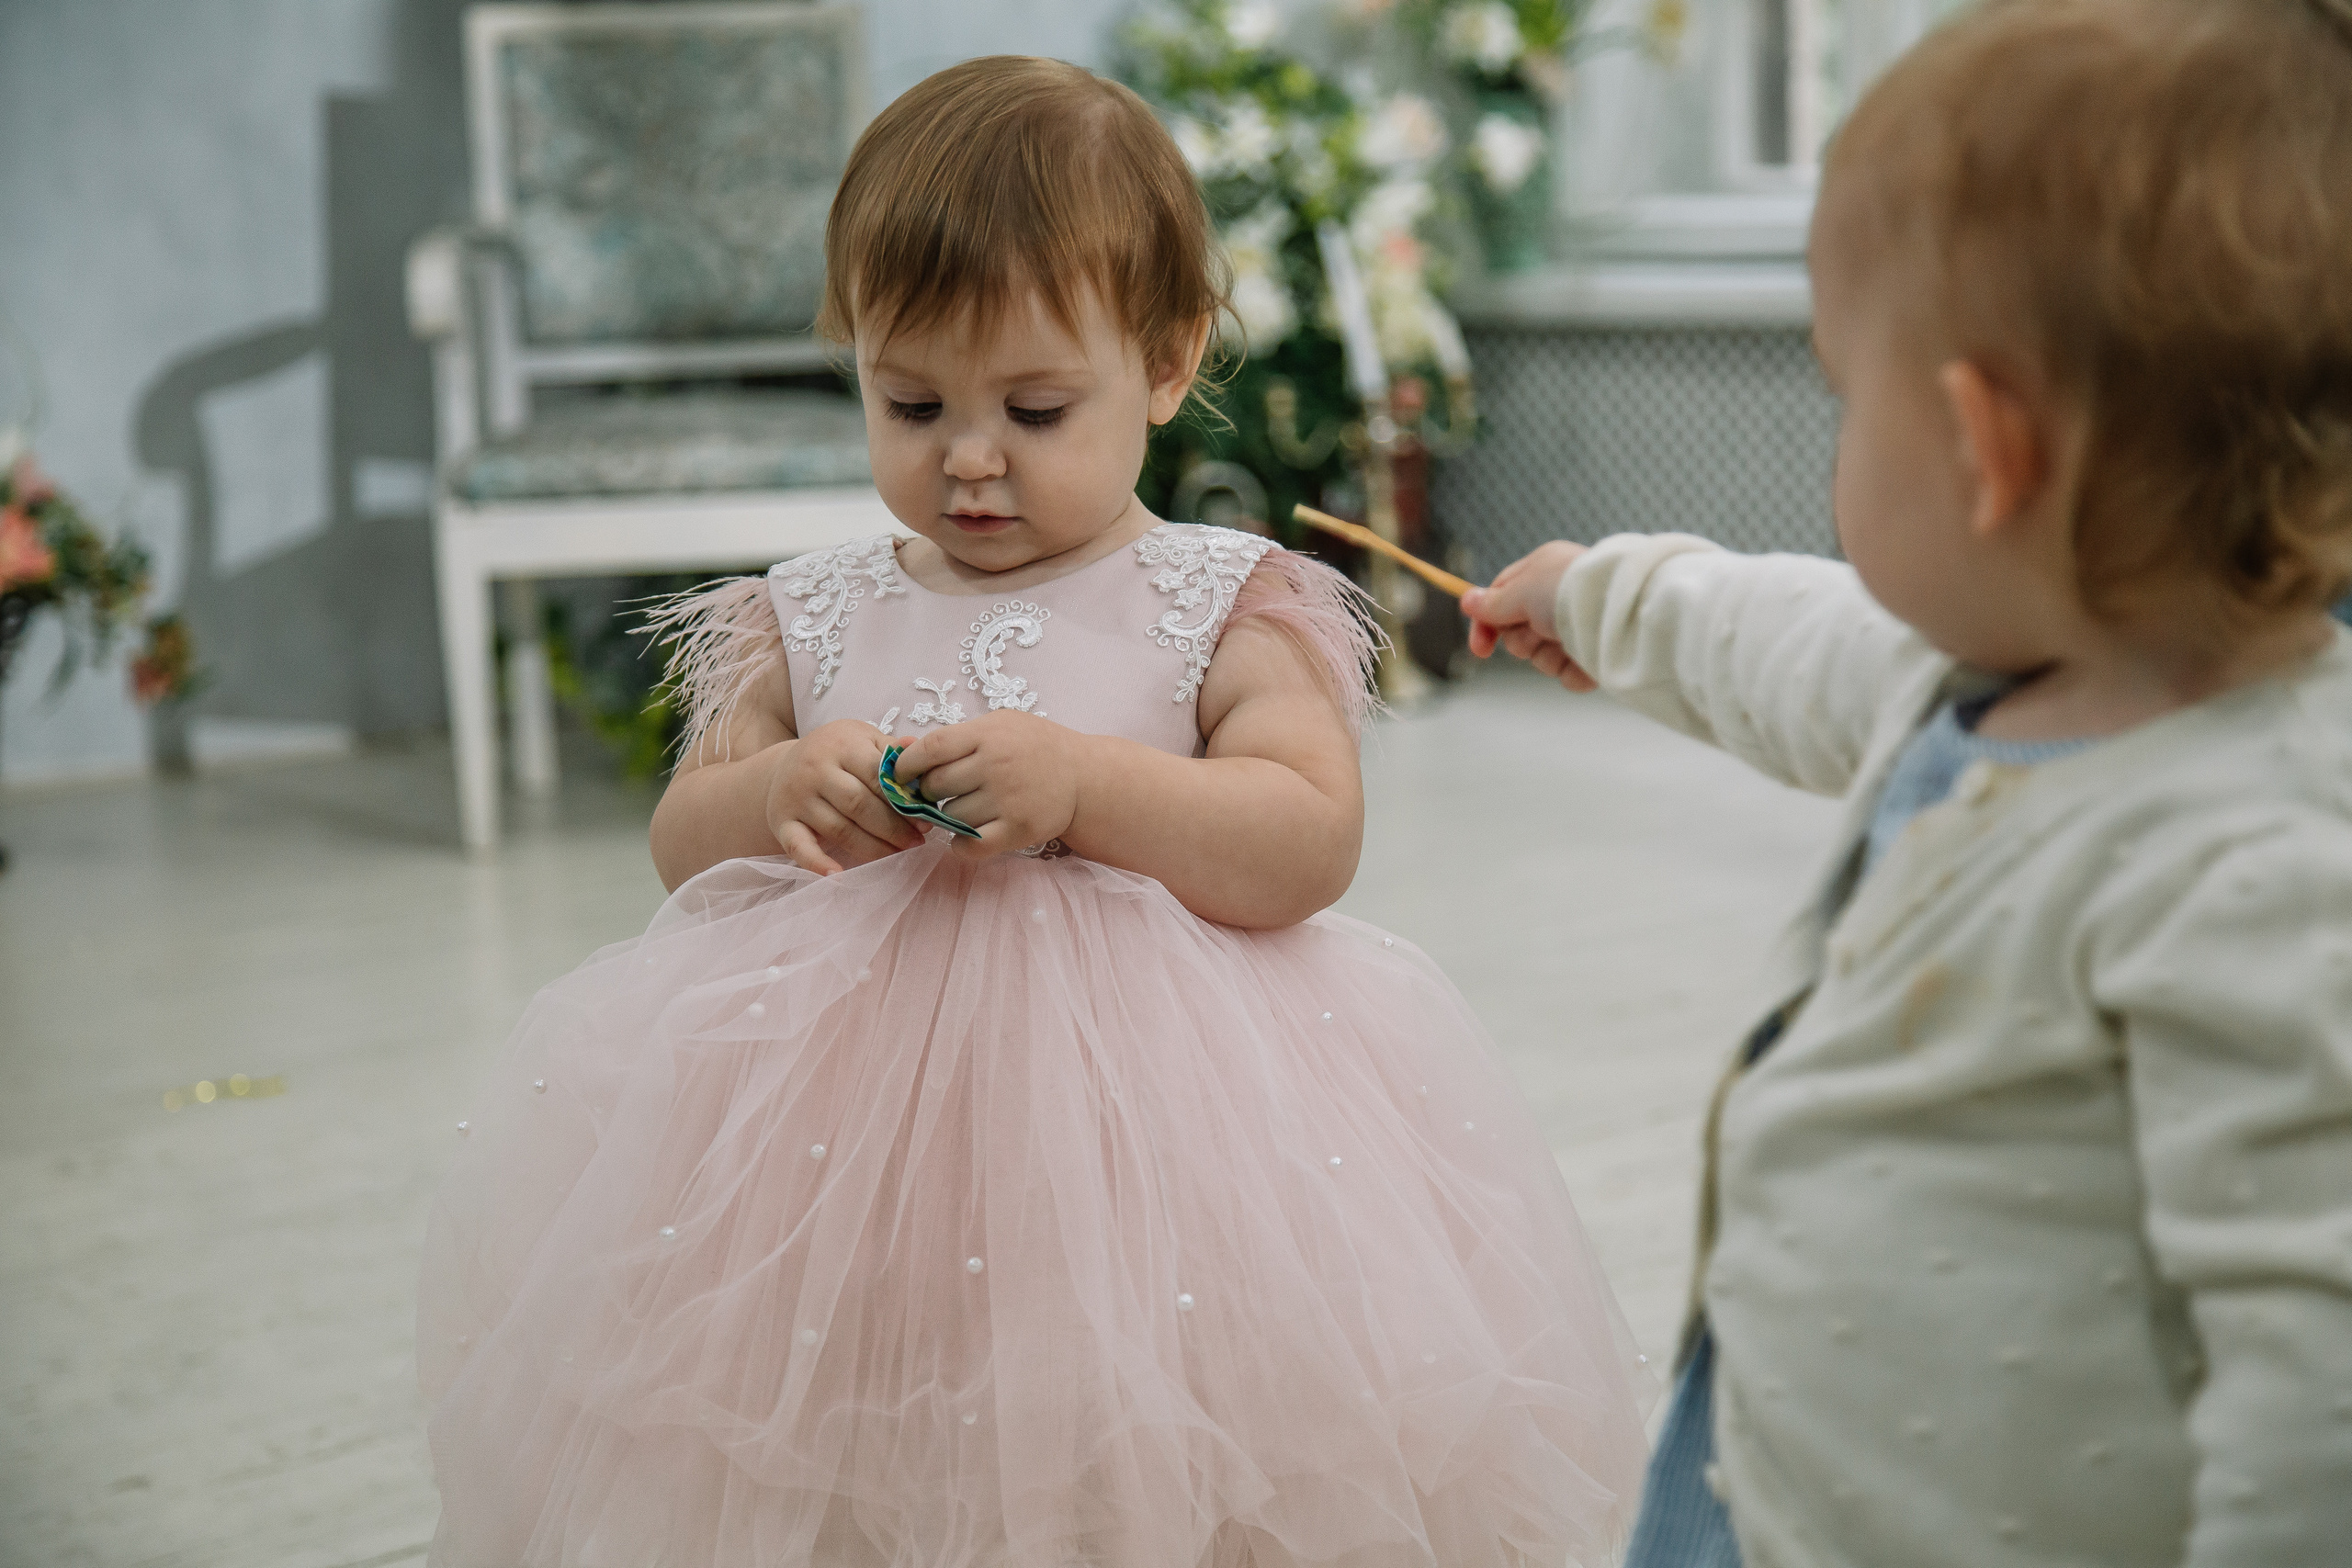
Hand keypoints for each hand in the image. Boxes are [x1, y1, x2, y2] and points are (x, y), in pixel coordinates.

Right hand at [762, 720, 926, 874]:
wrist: (786, 764)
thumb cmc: (837, 753)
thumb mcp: (863, 739)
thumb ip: (891, 750)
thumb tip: (918, 750)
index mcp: (841, 745)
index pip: (876, 776)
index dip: (902, 802)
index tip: (924, 822)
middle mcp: (815, 769)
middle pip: (859, 805)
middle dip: (892, 828)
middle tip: (916, 842)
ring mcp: (797, 797)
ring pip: (839, 829)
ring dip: (872, 847)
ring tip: (896, 854)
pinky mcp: (782, 821)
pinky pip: (798, 846)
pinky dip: (816, 863)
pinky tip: (837, 875)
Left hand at [890, 710, 1088, 859]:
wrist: (1085, 777)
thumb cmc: (1036, 747)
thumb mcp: (1000, 726)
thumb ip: (956, 736)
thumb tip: (902, 749)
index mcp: (988, 735)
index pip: (931, 748)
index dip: (907, 764)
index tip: (901, 774)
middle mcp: (996, 764)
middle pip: (936, 785)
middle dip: (929, 792)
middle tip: (939, 794)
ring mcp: (1007, 798)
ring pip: (951, 816)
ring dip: (948, 818)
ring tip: (965, 810)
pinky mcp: (1018, 828)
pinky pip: (971, 845)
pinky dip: (961, 845)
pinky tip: (967, 837)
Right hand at [1461, 540, 1596, 691]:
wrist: (1621, 612)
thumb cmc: (1569, 590)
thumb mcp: (1521, 590)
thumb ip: (1492, 602)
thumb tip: (1467, 600)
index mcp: (1543, 572)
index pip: (1501, 597)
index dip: (1487, 624)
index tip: (1480, 650)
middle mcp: (1559, 599)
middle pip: (1519, 634)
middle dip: (1524, 640)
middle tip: (1541, 629)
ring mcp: (1578, 628)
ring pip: (1542, 657)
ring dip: (1549, 656)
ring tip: (1568, 643)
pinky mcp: (1595, 654)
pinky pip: (1569, 674)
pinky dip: (1574, 671)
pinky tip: (1585, 660)